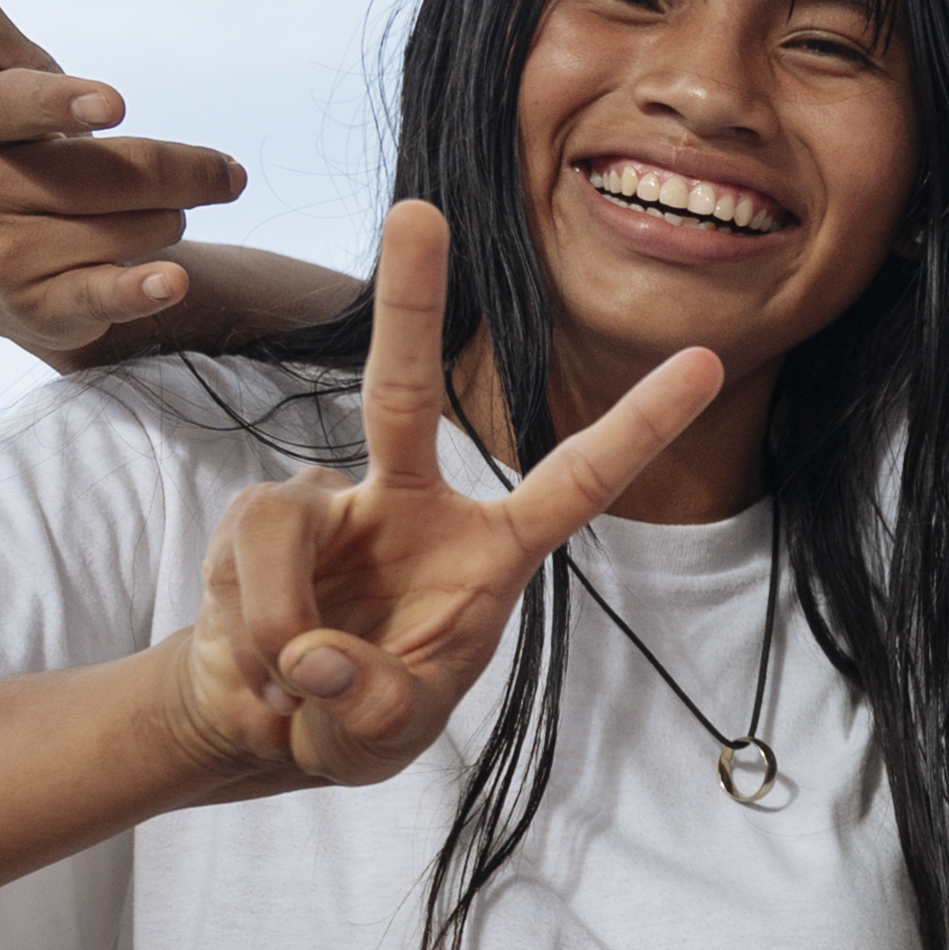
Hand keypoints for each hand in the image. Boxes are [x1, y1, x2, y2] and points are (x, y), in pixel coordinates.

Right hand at [0, 0, 345, 368]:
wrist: (18, 264)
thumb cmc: (23, 143)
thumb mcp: (1, 73)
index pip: (11, 103)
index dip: (61, 102)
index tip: (114, 103)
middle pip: (108, 169)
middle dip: (179, 169)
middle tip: (217, 173)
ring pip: (131, 224)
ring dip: (169, 218)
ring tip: (150, 219)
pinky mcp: (32, 309)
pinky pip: (102, 293)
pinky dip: (141, 289)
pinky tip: (169, 282)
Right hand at [174, 202, 723, 786]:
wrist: (257, 726)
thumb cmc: (350, 718)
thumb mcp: (378, 741)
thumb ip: (369, 707)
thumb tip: (314, 653)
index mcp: (487, 556)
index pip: (575, 483)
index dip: (639, 425)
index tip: (706, 357)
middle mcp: (410, 507)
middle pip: (403, 394)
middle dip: (408, 300)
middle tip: (418, 208)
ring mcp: (327, 503)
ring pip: (284, 524)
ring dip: (279, 625)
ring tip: (288, 690)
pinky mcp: (257, 520)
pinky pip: (242, 561)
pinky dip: (248, 634)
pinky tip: (258, 673)